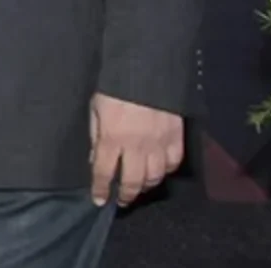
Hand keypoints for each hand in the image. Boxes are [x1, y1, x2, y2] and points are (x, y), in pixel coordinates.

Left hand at [90, 92, 183, 206]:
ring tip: (138, 187)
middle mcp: (136, 146)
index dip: (100, 188)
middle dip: (125, 195)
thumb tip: (94, 159)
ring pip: (154, 177)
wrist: (146, 71)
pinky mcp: (176, 138)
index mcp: (112, 138)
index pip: (104, 172)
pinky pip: (173, 163)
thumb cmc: (115, 88)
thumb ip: (95, 135)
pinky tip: (158, 171)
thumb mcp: (95, 109)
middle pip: (132, 181)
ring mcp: (159, 144)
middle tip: (121, 200)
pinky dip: (165, 171)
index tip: (99, 200)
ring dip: (145, 186)